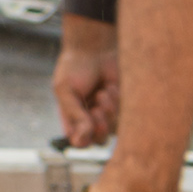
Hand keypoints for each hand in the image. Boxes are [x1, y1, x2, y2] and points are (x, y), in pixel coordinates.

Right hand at [53, 11, 122, 147]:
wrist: (96, 49)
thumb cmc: (75, 67)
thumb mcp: (65, 90)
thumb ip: (73, 114)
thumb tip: (81, 140)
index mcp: (71, 117)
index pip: (79, 142)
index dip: (85, 138)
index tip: (89, 124)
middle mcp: (89, 119)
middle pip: (99, 140)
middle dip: (100, 125)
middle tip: (97, 109)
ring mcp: (107, 114)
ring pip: (115, 130)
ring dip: (110, 111)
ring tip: (103, 92)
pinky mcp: (123, 108)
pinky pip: (126, 117)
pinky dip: (119, 103)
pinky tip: (111, 88)